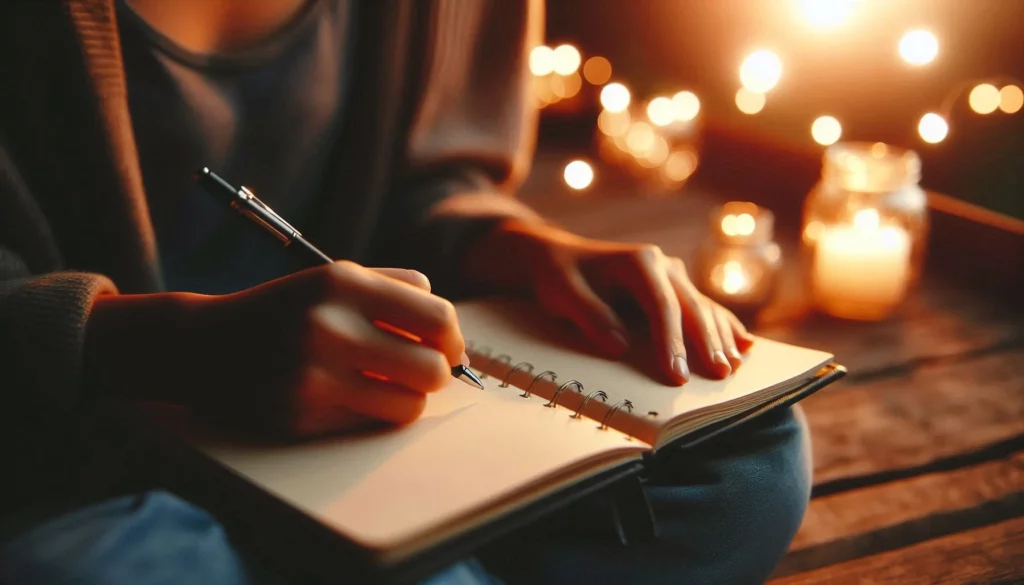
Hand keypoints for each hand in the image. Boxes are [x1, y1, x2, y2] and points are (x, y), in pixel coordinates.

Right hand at [85, 262, 466, 436]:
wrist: (202, 344)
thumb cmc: (284, 310)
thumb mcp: (331, 278)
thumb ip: (393, 286)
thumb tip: (446, 323)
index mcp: (342, 283)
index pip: (437, 318)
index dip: (452, 339)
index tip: (447, 349)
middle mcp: (328, 327)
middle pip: (432, 369)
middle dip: (435, 373)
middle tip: (419, 372)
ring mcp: (312, 376)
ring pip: (408, 405)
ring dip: (406, 398)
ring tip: (385, 385)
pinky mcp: (299, 417)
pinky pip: (368, 423)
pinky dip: (368, 412)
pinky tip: (345, 396)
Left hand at [464, 220, 753, 384]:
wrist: (559, 257)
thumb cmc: (559, 276)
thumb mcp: (562, 293)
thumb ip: (590, 316)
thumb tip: (619, 346)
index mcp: (639, 261)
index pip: (661, 305)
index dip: (671, 341)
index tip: (675, 374)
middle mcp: (663, 264)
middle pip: (690, 307)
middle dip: (706, 343)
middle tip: (718, 377)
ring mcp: (672, 275)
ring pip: (702, 308)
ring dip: (720, 338)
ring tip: (732, 368)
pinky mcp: (674, 289)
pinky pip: (704, 309)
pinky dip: (724, 327)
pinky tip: (744, 345)